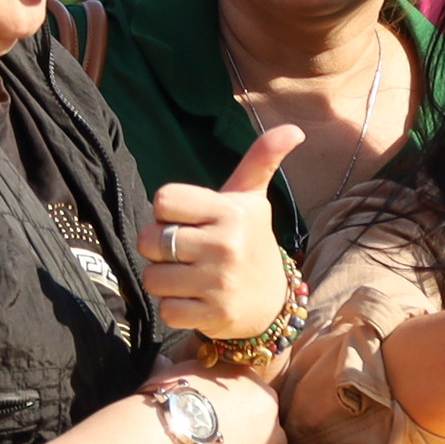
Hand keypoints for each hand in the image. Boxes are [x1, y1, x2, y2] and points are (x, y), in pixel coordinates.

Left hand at [145, 123, 304, 343]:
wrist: (273, 301)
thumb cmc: (249, 241)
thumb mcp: (251, 200)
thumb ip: (261, 160)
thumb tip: (294, 129)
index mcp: (230, 211)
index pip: (163, 201)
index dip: (168, 213)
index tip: (191, 222)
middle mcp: (226, 245)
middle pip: (150, 240)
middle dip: (161, 249)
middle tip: (188, 253)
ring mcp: (220, 282)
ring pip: (152, 278)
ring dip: (165, 281)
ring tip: (190, 277)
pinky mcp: (214, 314)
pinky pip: (166, 310)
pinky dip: (175, 308)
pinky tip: (196, 300)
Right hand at [151, 367, 283, 443]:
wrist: (169, 429)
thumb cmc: (168, 399)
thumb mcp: (179, 372)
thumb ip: (185, 368)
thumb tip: (164, 361)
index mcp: (247, 377)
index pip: (256, 394)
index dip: (243, 409)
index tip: (228, 418)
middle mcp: (266, 401)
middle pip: (268, 418)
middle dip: (254, 429)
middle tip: (232, 439)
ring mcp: (268, 432)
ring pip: (277, 442)